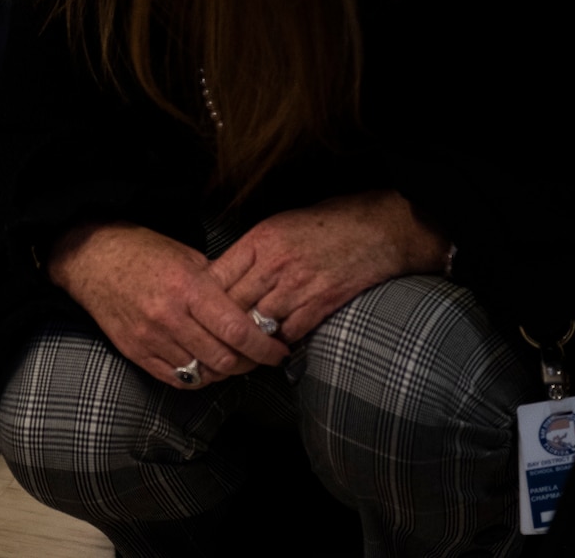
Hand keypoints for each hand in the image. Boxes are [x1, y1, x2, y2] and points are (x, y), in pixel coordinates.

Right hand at [49, 222, 287, 389]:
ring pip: (202, 373)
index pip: (236, 329)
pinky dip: (197, 377)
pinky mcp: (135, 352)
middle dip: (249, 362)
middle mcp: (168, 316)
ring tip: (232, 358)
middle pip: (223, 359)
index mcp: (187, 287)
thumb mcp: (187, 256)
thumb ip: (219, 285)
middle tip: (258, 356)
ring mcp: (149, 337)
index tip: (279, 351)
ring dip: (223, 371)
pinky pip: (177, 379)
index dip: (264, 347)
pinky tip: (204, 364)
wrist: (91, 258)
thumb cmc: (143, 252)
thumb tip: (253, 310)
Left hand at [208, 190, 448, 343]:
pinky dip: (281, 342)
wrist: (377, 229)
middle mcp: (274, 265)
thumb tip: (225, 276)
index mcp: (259, 241)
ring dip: (248, 339)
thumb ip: (252, 252)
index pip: (217, 277)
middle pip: (232, 305)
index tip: (197, 312)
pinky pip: (290, 333)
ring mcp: (298, 287)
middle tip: (212, 340)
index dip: (203, 299)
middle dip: (219, 325)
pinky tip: (275, 346)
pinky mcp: (322, 304)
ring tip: (239, 350)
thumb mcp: (279, 225)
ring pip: (257, 324)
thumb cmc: (327, 224)